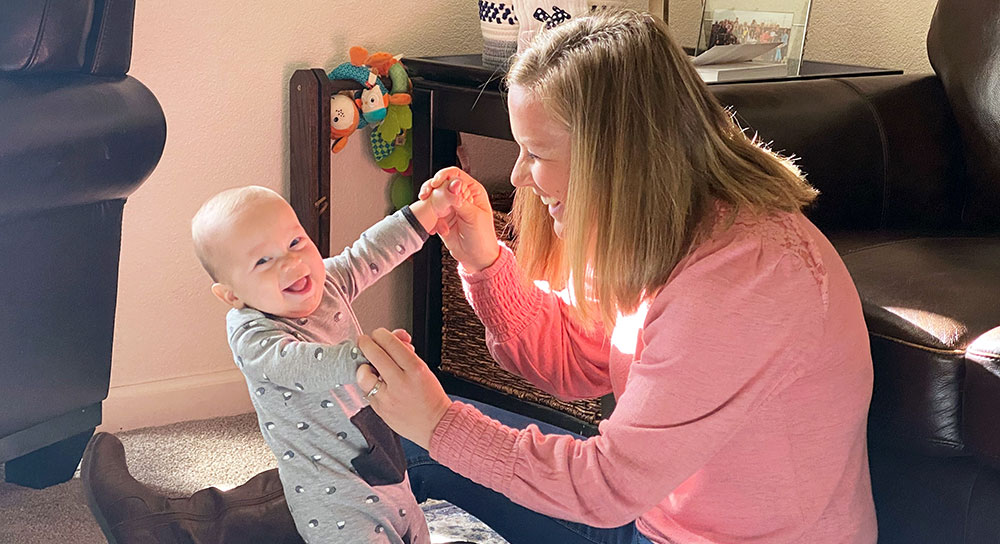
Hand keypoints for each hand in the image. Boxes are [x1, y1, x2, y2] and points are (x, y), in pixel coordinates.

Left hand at [356, 328, 452, 449]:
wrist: (436, 425)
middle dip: (366, 343)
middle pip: (374, 354)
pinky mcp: (380, 410)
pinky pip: (366, 392)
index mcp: (415, 369)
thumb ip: (406, 353)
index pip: (391, 343)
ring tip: (368, 366)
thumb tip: (393, 338)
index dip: (380, 334)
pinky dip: (368, 385)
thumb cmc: (431, 397)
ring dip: (363, 366)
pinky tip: (375, 384)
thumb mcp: (424, 369)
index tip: (378, 334)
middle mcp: (401, 382)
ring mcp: (388, 398)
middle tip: (364, 341)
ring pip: (363, 375)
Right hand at [419, 167, 500, 271]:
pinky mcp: (441, 218)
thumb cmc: (483, 238)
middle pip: (441, 183)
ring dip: (429, 203)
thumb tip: (453, 186)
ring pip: (434, 196)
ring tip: (430, 212)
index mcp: (473, 191)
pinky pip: (430, 212)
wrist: (476, 258)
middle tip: (426, 195)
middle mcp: (460, 196)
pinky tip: (437, 227)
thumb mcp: (474, 217)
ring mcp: (450, 207)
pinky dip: (430, 218)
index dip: (444, 176)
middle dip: (431, 188)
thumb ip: (461, 200)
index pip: (455, 175)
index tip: (436, 183)